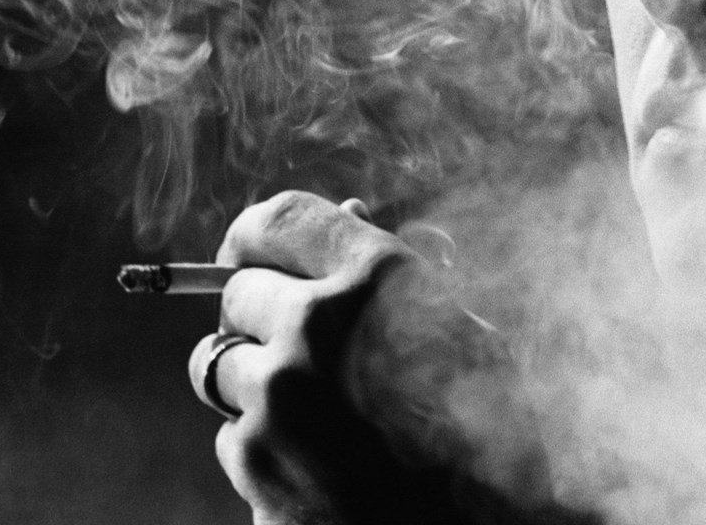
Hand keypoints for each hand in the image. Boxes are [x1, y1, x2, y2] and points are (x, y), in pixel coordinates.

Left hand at [187, 191, 529, 524]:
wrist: (479, 524)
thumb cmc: (489, 430)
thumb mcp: (467, 330)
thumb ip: (397, 270)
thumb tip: (348, 212)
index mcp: (379, 279)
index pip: (279, 220)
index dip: (256, 236)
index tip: (248, 253)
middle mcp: (320, 325)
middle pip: (236, 290)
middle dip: (258, 316)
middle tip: (304, 352)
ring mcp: (279, 394)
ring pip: (216, 361)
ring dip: (248, 381)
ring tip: (311, 414)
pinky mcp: (254, 456)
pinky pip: (231, 432)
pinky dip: (263, 446)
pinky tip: (320, 464)